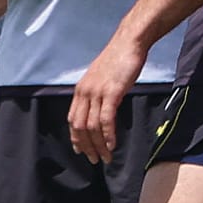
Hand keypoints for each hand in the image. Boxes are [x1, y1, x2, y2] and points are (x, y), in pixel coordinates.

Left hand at [67, 31, 148, 163]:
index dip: (76, 138)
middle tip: (94, 159)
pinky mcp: (111, 93)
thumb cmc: (118, 60)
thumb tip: (99, 111)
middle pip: (80, 126)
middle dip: (86, 146)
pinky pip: (106, 119)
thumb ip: (97, 94)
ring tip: (106, 157)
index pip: (73, 119)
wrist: (129, 43)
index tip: (81, 150)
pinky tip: (112, 145)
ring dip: (98, 145)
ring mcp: (97, 92)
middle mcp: (85, 92)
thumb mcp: (101, 79)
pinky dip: (108, 135)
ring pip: (92, 126)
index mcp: (80, 90)